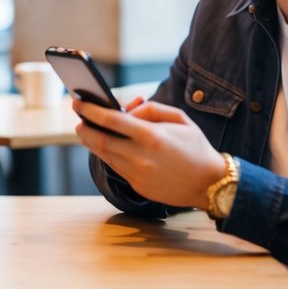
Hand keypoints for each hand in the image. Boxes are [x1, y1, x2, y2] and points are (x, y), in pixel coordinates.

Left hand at [75, 99, 226, 208]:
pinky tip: (103, 145)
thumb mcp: (179, 118)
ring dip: (90, 141)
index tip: (78, 103)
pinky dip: (105, 154)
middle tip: (78, 118)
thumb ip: (150, 109)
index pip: (111, 120)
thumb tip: (125, 110)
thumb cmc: (195, 146)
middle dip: (84, 127)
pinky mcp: (137, 185)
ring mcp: (137, 173)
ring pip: (103, 155)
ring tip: (85, 129)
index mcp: (152, 136)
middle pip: (100, 140)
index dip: (91, 111)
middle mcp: (141, 156)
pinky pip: (115, 166)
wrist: (209, 183)